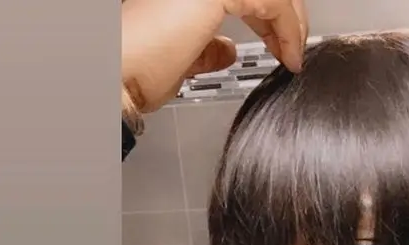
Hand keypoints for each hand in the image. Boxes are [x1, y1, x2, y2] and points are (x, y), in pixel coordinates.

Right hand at [122, 0, 307, 112]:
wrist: (115, 73)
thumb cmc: (132, 67)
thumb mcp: (182, 57)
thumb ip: (207, 47)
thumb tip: (227, 50)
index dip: (269, 15)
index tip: (281, 46)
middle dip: (285, 14)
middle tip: (293, 48)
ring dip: (290, 21)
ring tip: (292, 54)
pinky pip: (273, 2)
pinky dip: (288, 30)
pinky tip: (288, 55)